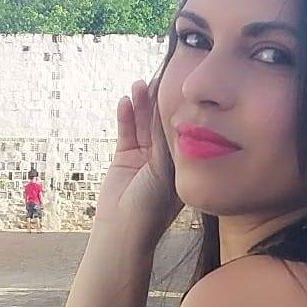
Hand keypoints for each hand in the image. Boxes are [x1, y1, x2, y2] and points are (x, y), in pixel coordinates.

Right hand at [94, 79, 182, 249]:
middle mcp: (165, 158)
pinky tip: (125, 100)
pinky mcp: (124, 158)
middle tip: (162, 74)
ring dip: (141, 105)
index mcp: (182, 164)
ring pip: (143, 125)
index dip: (182, 108)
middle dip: (161, 101)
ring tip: (141, 82)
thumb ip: (164, 147)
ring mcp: (144, 158)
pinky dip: (125, 116)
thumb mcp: (164, 175)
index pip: (183, 129)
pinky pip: (126, 132)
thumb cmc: (151, 209)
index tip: (183, 87)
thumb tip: (170, 117)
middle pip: (162, 123)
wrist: (123, 232)